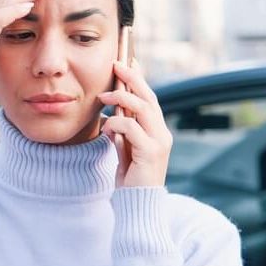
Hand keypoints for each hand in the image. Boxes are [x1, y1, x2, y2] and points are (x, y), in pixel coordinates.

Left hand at [99, 59, 172, 187]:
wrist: (138, 204)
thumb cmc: (131, 179)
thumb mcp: (125, 151)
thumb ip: (123, 134)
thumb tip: (113, 116)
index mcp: (157, 131)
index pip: (149, 98)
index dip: (139, 79)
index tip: (128, 61)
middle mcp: (162, 133)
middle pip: (149, 97)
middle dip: (132, 78)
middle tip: (116, 64)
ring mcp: (158, 142)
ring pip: (142, 108)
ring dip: (121, 98)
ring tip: (103, 97)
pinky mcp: (150, 152)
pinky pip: (132, 128)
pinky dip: (116, 124)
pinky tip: (106, 128)